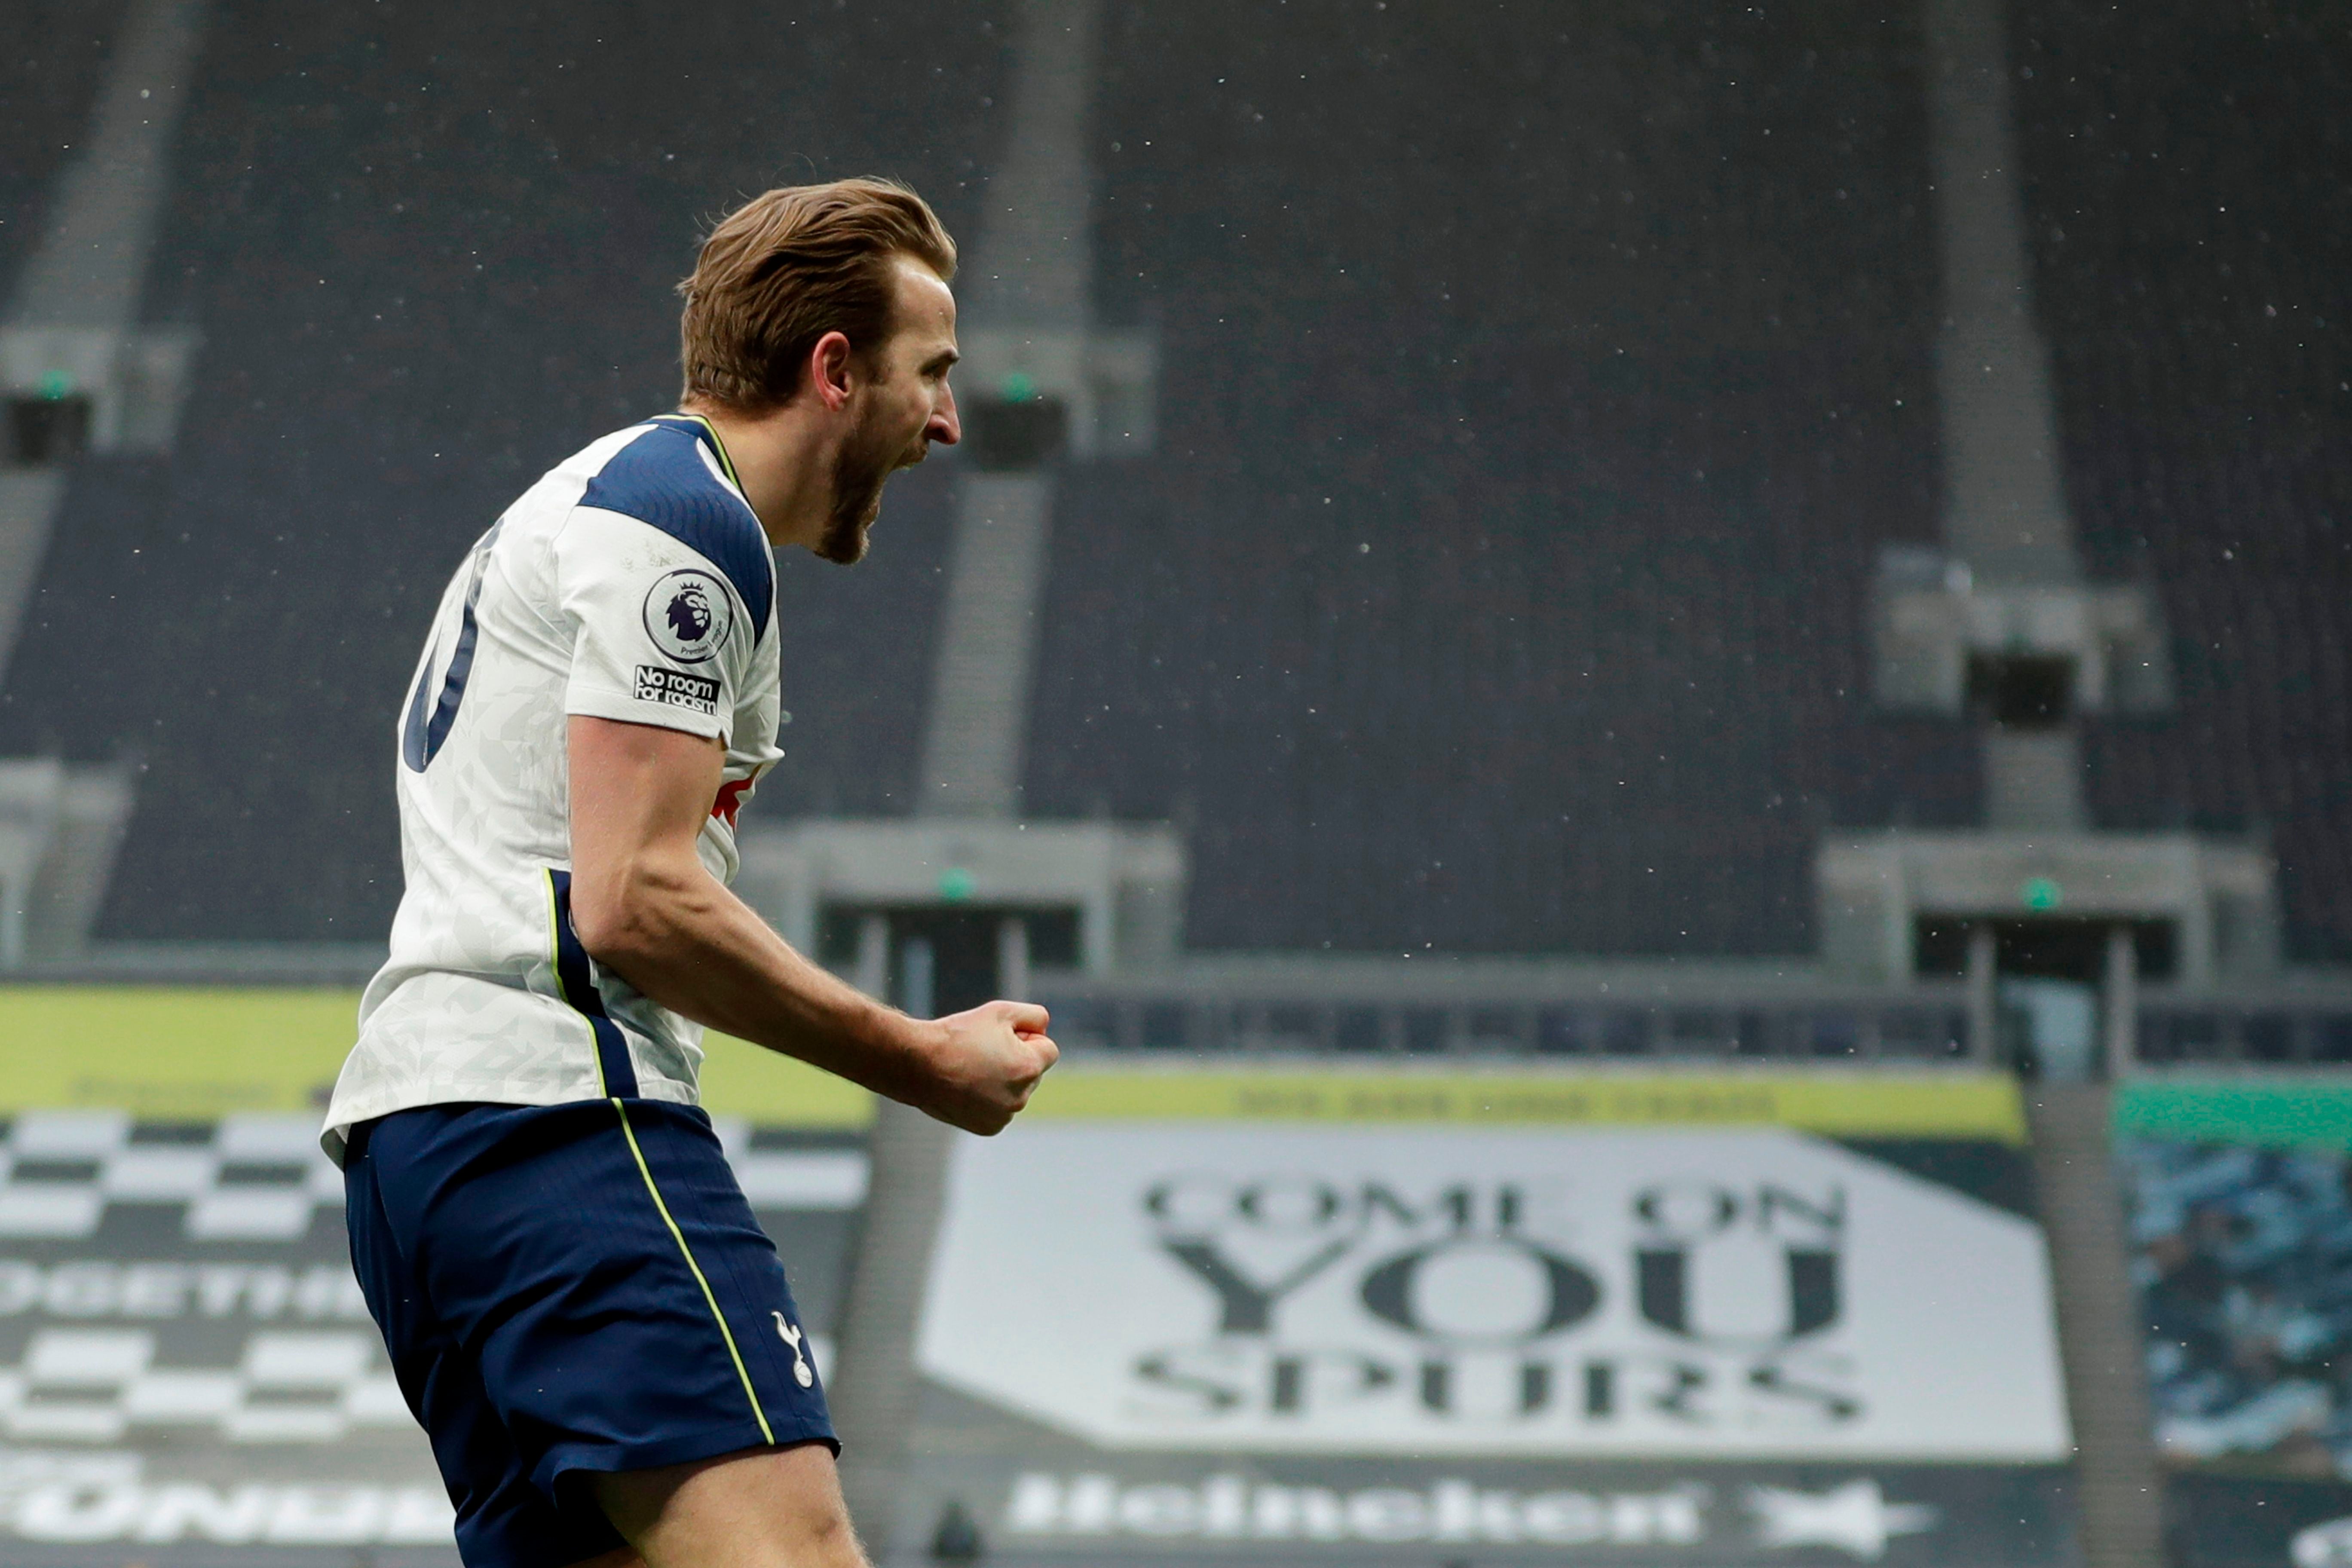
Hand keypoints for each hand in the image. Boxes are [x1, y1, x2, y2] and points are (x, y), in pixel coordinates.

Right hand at [918, 1000, 1057, 1134]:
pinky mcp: (989, 1127)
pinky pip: (1001, 1108)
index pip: (1049, 1050)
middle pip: (1033, 1072)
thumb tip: (1044, 1029)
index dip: (1027, 1038)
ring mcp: (1004, 1115)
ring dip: (1004, 1080)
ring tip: (972, 1069)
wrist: (918, 1065)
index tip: (1001, 1037)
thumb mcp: (1000, 1012)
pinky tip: (968, 1087)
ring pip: (1017, 1091)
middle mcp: (1021, 1097)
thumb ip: (1034, 1016)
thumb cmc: (958, 1035)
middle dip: (1017, 1059)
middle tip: (983, 1051)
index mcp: (1028, 1067)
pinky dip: (990, 1099)